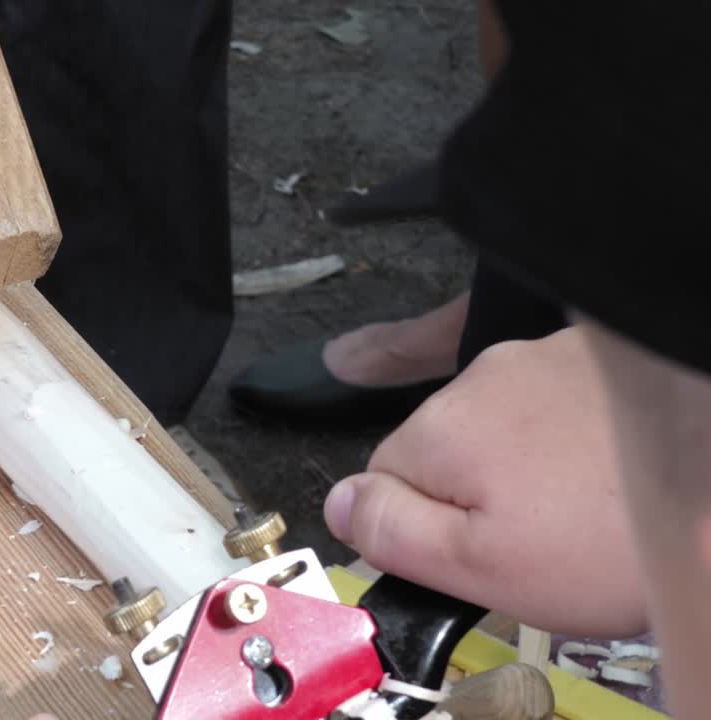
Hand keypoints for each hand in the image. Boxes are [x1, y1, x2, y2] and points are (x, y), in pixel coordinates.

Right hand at [324, 327, 646, 635]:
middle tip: (537, 542)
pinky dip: (573, 436)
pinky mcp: (598, 358)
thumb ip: (394, 533)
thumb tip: (339, 507)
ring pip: (505, 423)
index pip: (382, 479)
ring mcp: (545, 359)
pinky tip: (607, 476)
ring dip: (527, 462)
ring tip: (585, 513)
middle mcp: (485, 379)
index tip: (470, 554)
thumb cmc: (619, 536)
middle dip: (476, 491)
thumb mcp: (484, 567)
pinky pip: (557, 402)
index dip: (422, 527)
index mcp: (443, 432)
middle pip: (446, 446)